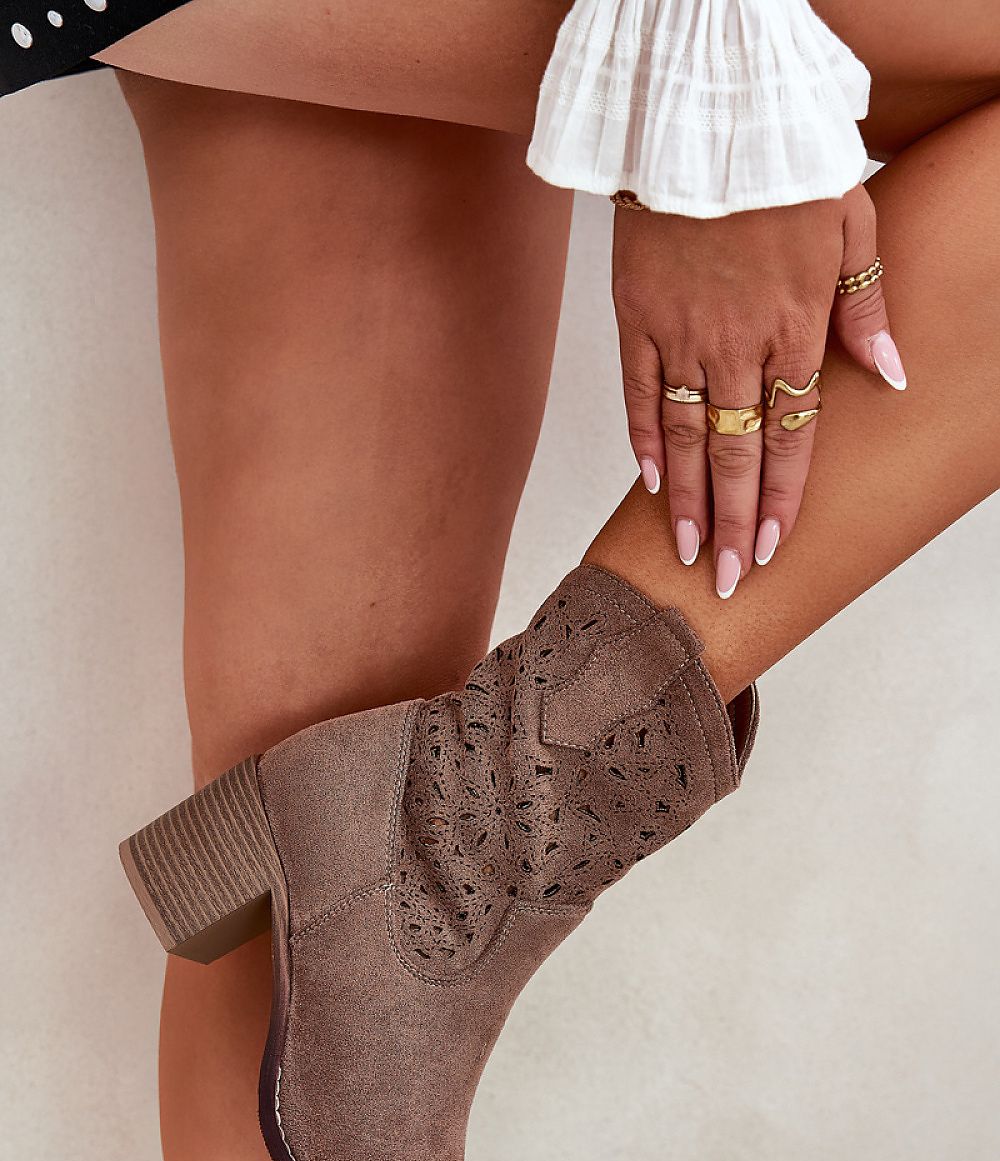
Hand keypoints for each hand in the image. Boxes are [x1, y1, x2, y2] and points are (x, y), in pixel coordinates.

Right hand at [612, 185, 903, 596]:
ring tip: (689, 553)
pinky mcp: (637, 318)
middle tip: (728, 579)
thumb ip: (867, 308)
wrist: (706, 117)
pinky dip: (643, 441)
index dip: (783, 498)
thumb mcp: (852, 225)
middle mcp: (738, 345)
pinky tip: (650, 485)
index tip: (775, 546)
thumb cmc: (784, 167)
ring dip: (689, 501)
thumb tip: (892, 377)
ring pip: (687, 437)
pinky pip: (638, 394)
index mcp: (796, 328)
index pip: (793, 436)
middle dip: (735, 523)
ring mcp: (682, 335)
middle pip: (738, 453)